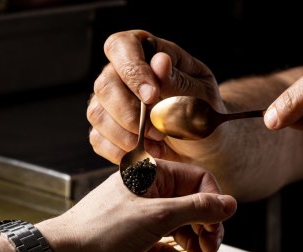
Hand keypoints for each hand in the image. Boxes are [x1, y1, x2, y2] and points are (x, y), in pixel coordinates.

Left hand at [37, 159, 236, 251]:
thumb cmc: (100, 230)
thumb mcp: (157, 216)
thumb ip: (196, 208)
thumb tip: (227, 203)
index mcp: (150, 176)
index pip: (195, 179)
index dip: (212, 201)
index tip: (221, 222)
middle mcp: (146, 195)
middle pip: (190, 206)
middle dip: (204, 227)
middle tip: (211, 246)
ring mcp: (140, 219)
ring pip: (179, 228)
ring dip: (193, 245)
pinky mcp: (134, 243)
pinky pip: (164, 248)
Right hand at [87, 29, 224, 165]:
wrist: (204, 144)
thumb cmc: (204, 112)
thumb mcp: (202, 96)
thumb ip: (179, 82)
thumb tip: (159, 61)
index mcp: (148, 53)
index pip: (121, 46)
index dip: (132, 70)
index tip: (152, 95)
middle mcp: (122, 73)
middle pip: (105, 85)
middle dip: (130, 114)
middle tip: (160, 131)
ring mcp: (110, 102)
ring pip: (97, 114)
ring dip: (127, 136)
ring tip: (158, 144)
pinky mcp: (106, 129)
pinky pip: (98, 139)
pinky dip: (122, 151)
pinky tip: (146, 153)